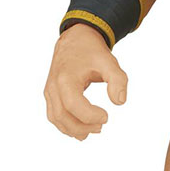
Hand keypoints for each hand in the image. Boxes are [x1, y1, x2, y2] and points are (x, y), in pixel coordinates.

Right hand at [44, 24, 127, 140]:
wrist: (75, 40)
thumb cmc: (92, 51)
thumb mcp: (109, 62)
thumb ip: (117, 80)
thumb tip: (119, 102)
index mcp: (66, 78)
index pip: (73, 105)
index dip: (90, 116)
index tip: (107, 116)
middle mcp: (53, 86)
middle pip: (62, 116)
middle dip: (82, 126)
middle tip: (101, 126)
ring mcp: (49, 91)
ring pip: (56, 118)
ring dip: (73, 129)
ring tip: (93, 130)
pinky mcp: (50, 94)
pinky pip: (54, 115)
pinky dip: (66, 125)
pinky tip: (81, 130)